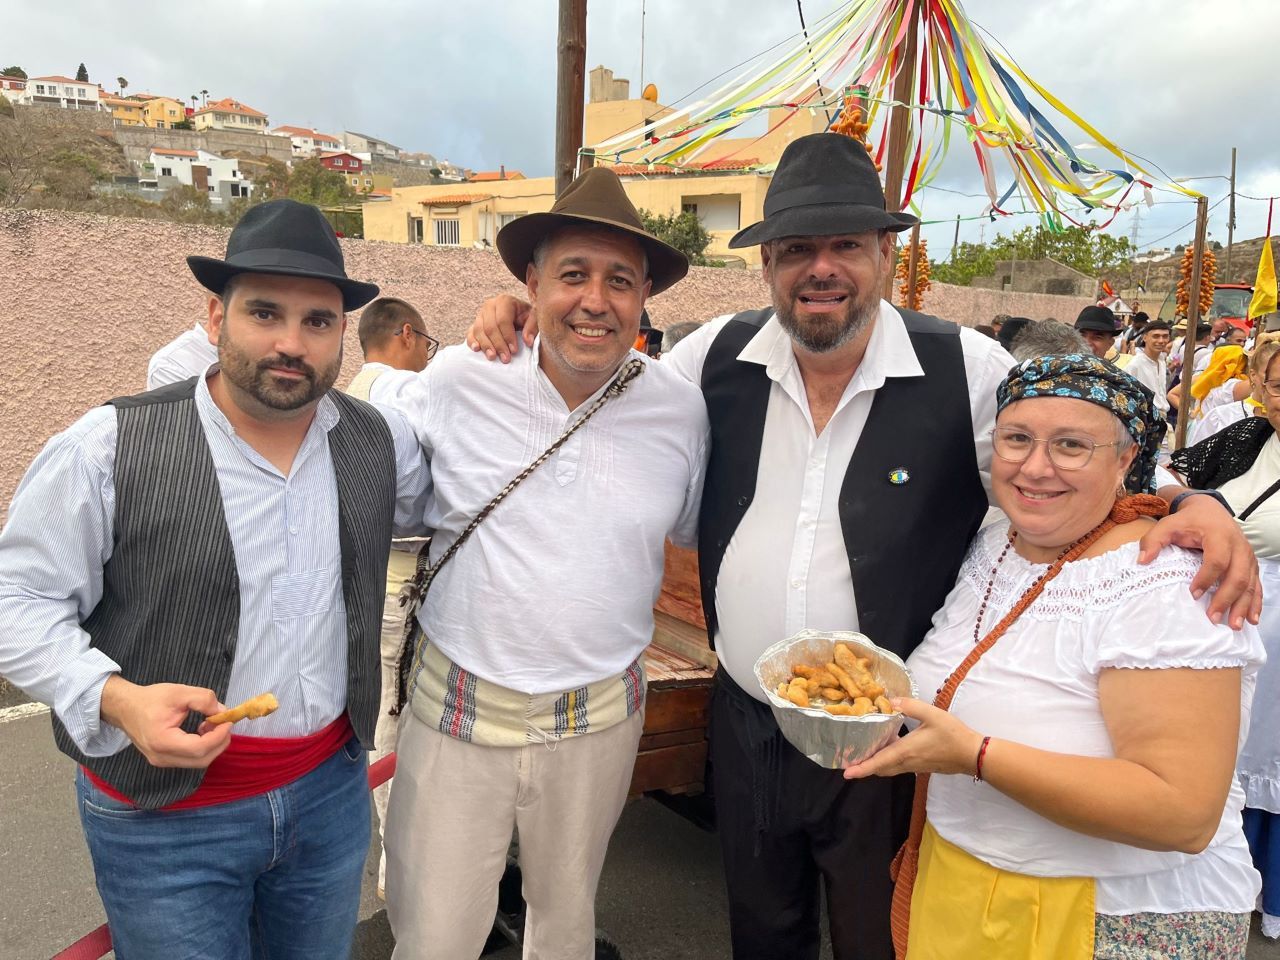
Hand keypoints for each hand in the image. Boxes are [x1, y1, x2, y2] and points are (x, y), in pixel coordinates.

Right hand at [100, 675, 232, 768]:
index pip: (198, 748)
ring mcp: (161, 762)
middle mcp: (161, 757)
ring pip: (197, 762)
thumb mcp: (179, 692)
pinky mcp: (164, 760)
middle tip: (224, 723)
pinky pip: (190, 759)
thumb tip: (222, 711)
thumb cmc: (150, 699)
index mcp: (162, 741)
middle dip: (219, 742)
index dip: (218, 736)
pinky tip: (202, 730)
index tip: (228, 721)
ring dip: (212, 745)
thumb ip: (203, 699)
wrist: (125, 708)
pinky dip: (203, 747)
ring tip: (211, 724)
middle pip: (201, 760)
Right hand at [466, 294, 534, 362]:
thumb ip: (532, 327)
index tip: (514, 351)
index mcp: (504, 301)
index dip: (508, 336)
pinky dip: (472, 341)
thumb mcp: (534, 318)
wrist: (517, 316)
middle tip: (505, 359)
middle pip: (490, 327)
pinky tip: (476, 349)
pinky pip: (470, 333)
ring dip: (486, 345)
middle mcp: (490, 305)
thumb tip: (527, 341)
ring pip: (479, 330)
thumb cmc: (526, 317)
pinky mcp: (474, 324)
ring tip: (493, 357)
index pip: (503, 320)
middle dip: (498, 344)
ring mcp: (480, 315)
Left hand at [842, 698, 982, 780]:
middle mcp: (907, 762)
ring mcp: (915, 767)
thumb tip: (891, 701)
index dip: (862, 768)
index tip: (846, 773)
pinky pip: (899, 766)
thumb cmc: (952, 735)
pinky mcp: (922, 767)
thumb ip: (911, 706)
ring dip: (877, 764)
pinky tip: (889, 747)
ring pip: (890, 768)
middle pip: (881, 768)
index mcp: (906, 751)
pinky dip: (889, 761)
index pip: (879, 762)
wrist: (972, 754)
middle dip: (865, 767)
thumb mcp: (932, 714)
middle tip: (850, 760)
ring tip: (865, 753)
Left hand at [1139, 495, 1261, 627]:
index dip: (1206, 578)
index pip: (1217, 560)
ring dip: (1243, 606)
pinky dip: (1255, 602)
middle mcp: (1239, 546)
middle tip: (1212, 618)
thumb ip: (1153, 540)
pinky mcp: (1251, 564)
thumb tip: (1142, 561)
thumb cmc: (1189, 520)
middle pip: (1237, 576)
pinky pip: (1256, 585)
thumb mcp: (1168, 525)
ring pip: (1250, 583)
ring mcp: (1248, 556)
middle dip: (1226, 599)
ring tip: (1234, 625)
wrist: (1210, 510)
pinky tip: (1252, 619)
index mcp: (1219, 536)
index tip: (1192, 594)